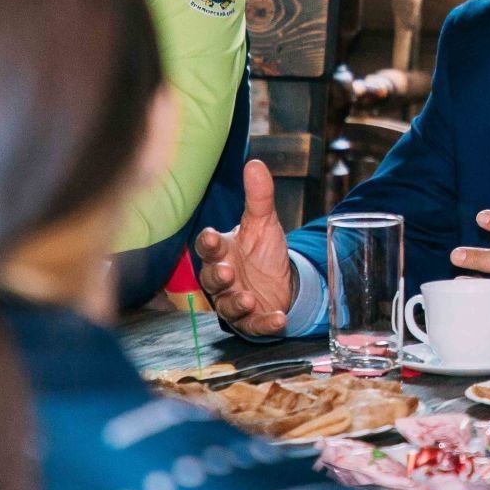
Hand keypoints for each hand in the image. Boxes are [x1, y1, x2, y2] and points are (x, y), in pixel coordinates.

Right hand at [195, 160, 294, 336]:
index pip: (208, 246)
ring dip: (237, 303)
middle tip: (226, 273)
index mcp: (223, 251)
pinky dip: (266, 323)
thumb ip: (259, 196)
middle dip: (217, 276)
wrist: (280, 281)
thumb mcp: (264, 222)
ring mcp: (236, 301)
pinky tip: (279, 319)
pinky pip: (255, 324)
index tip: (211, 236)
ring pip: (228, 306)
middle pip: (211, 279)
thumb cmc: (261, 250)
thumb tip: (255, 164)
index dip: (208, 243)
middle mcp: (223, 278)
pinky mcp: (253, 320)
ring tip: (249, 299)